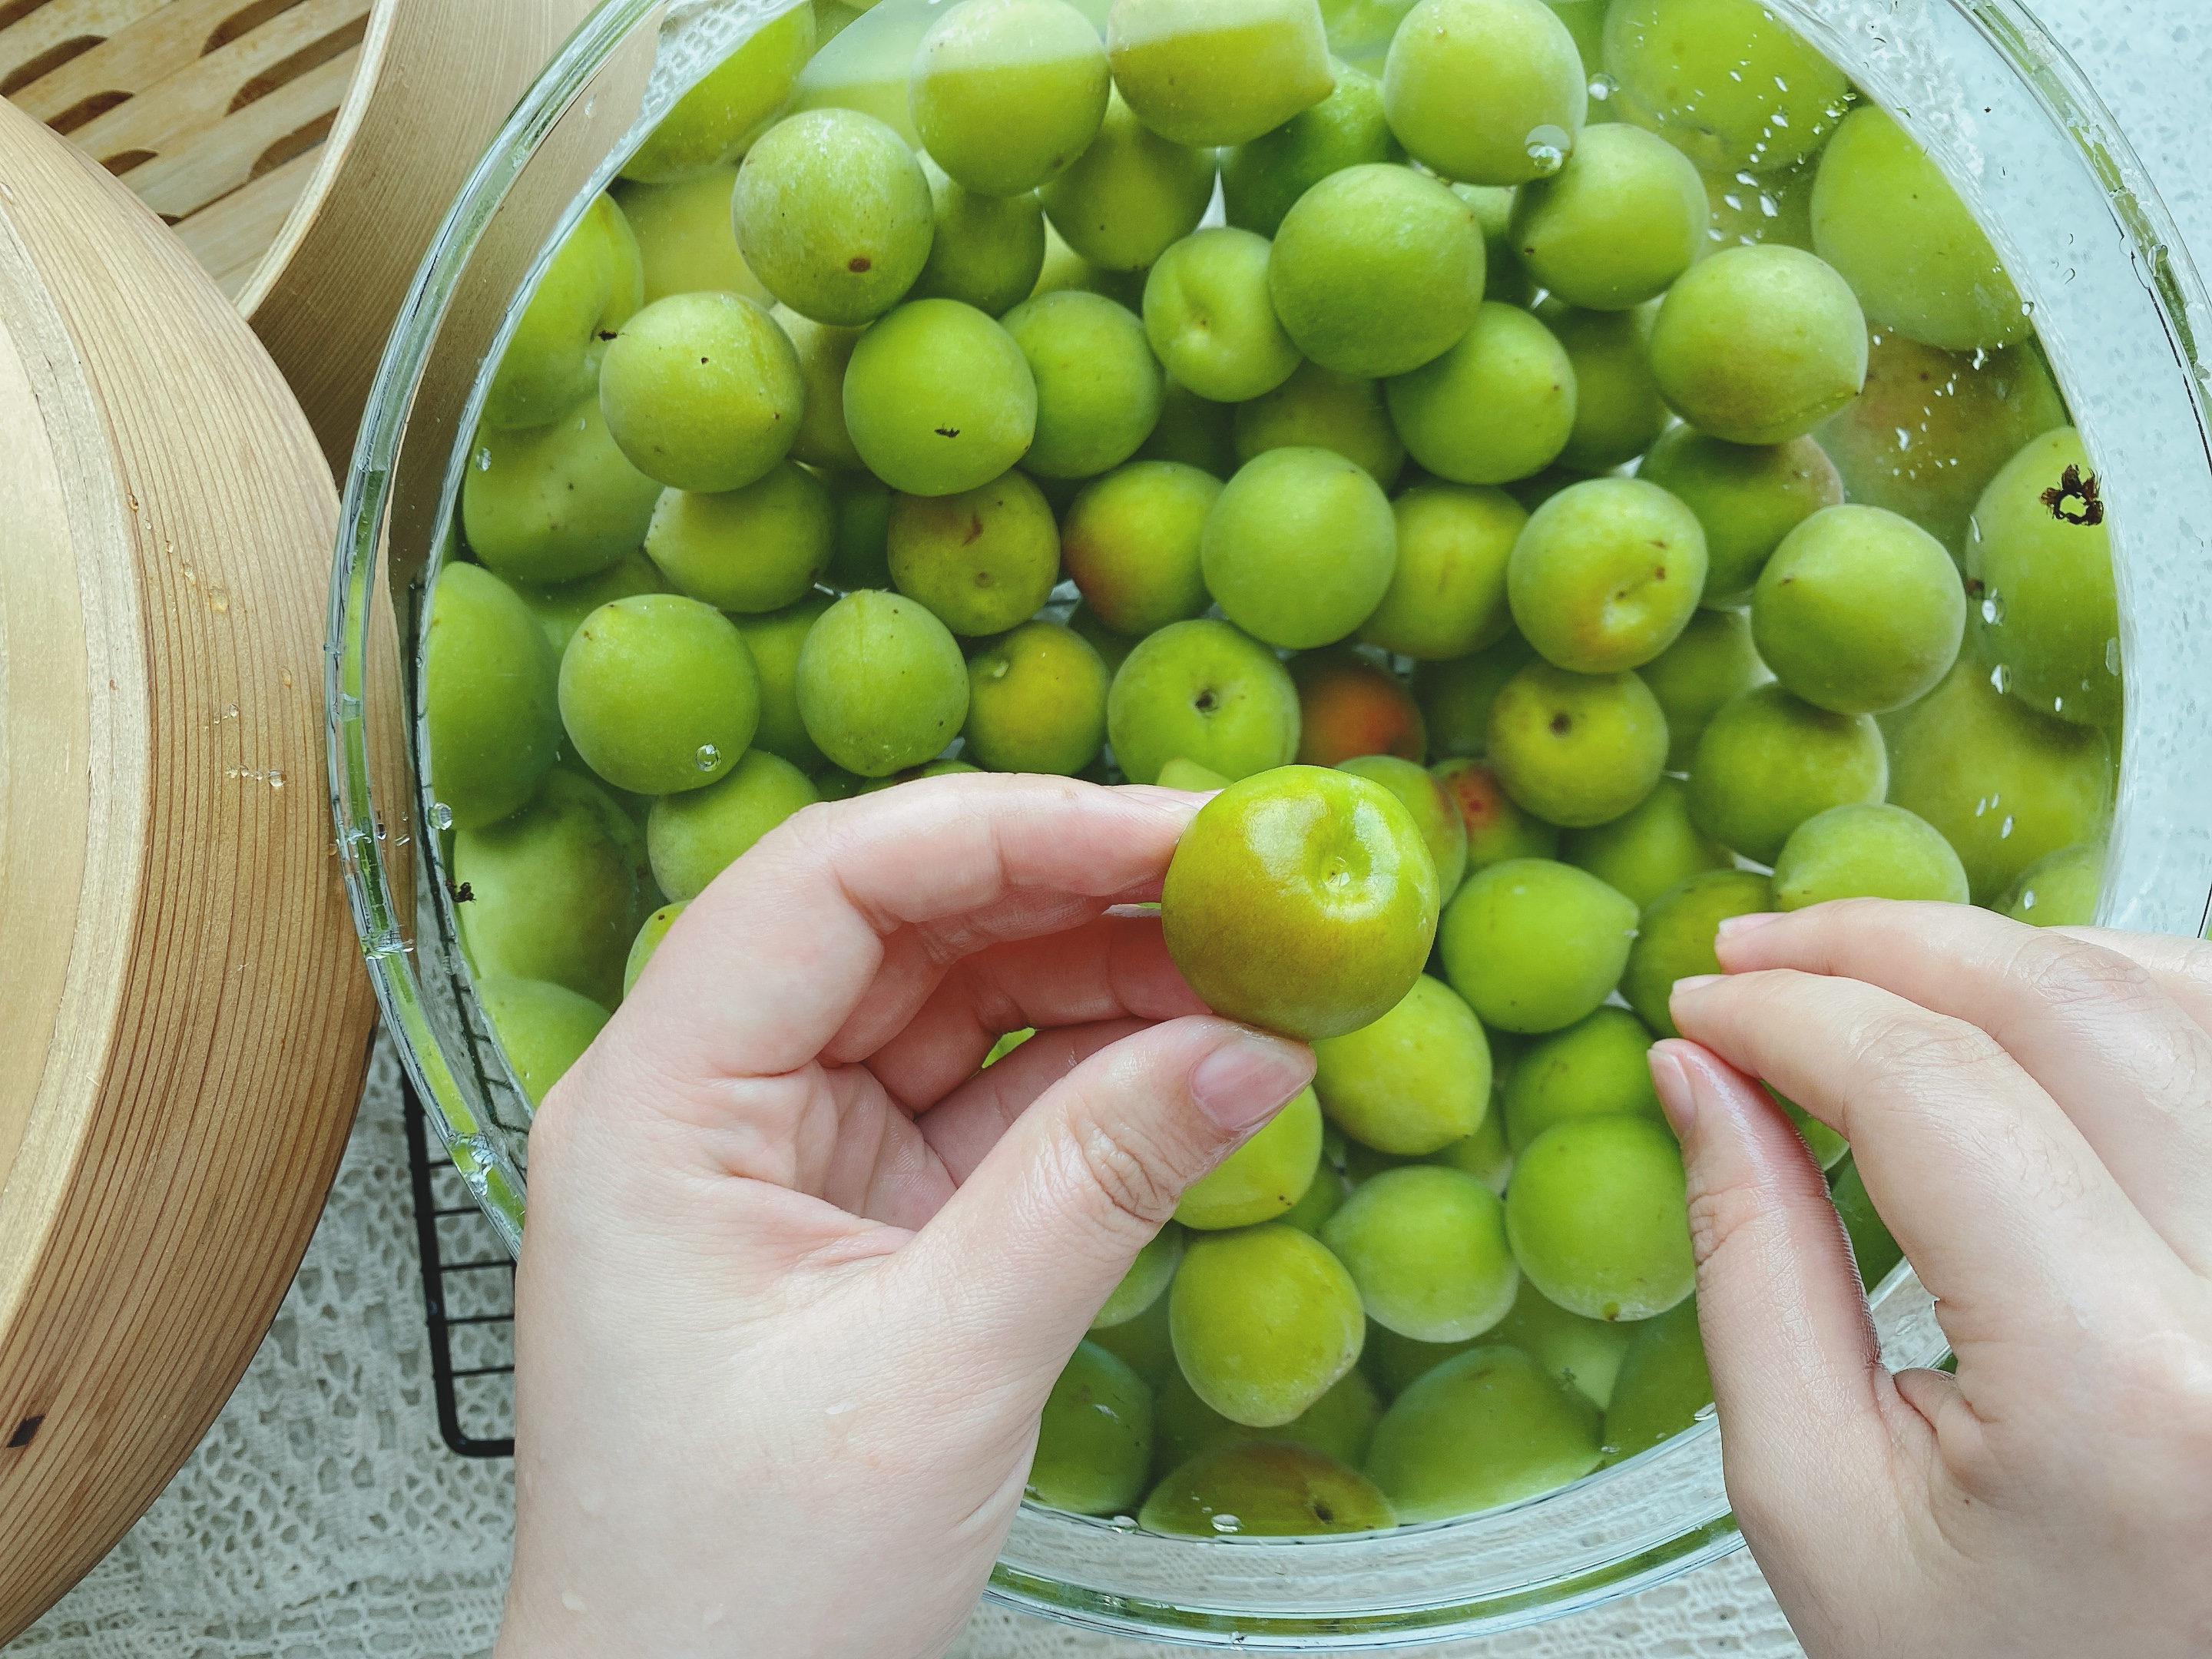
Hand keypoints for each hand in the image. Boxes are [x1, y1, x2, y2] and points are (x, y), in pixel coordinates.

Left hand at [494, 775, 1313, 1658]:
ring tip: (1251, 968)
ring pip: (953, 1002)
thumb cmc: (740, 1588)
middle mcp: (710, 1095)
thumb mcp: (942, 1372)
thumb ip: (1100, 1186)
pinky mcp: (853, 1210)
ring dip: (1101, 979)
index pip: (828, 882)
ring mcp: (783, 1150)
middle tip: (1246, 881)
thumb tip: (1255, 1045)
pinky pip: (981, 1100)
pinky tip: (1196, 1057)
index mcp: (659, 1100)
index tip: (1172, 830)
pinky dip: (1090, 1078)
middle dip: (1075, 891)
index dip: (1008, 830)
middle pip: (901, 923)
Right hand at [1652, 901, 2211, 1658]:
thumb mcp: (1820, 1506)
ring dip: (2017, 954)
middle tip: (1765, 952)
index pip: (1935, 1094)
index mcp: (2122, 1392)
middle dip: (1885, 944)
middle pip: (2072, 1007)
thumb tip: (1700, 1071)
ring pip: (2188, 999)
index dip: (1793, 1014)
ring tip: (1890, 979)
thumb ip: (1752, 1269)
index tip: (1703, 1006)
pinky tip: (2042, 1019)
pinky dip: (2139, 998)